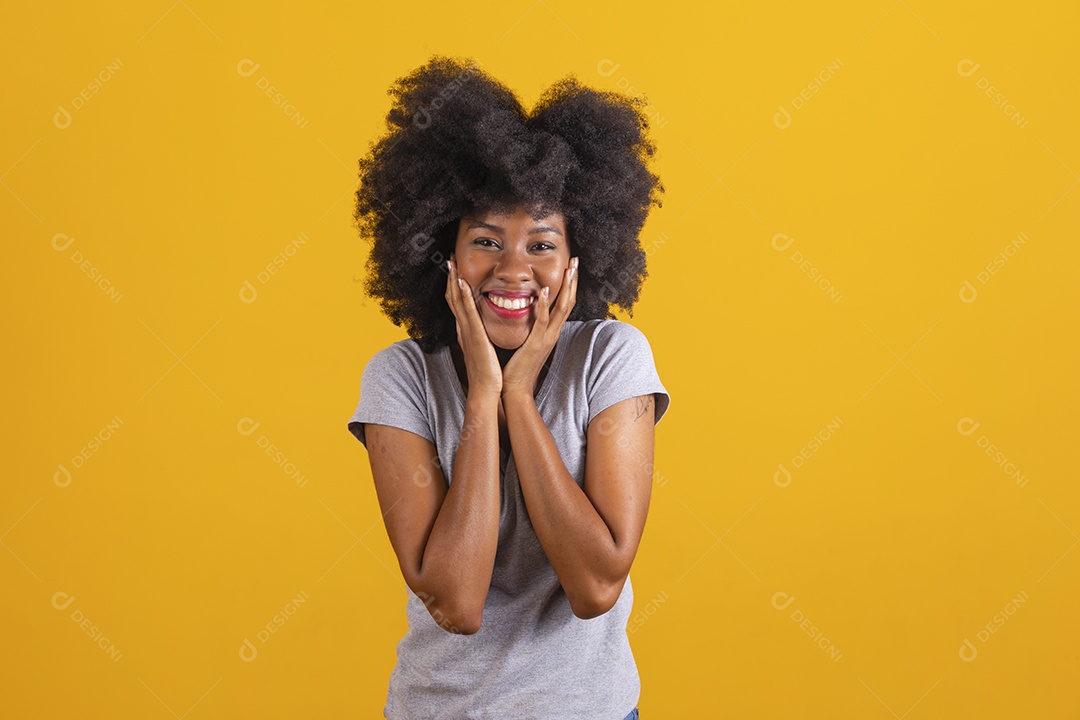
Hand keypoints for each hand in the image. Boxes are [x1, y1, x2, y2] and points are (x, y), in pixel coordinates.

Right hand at [445, 256, 502, 397]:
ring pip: (457, 300)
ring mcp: (467, 330)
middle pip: (453, 297)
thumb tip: (478, 330)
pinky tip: (463, 282)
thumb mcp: (481, 350)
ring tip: (452, 263)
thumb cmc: (487, 373)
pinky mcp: (474, 335)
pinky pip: (468, 311)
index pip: (457, 303)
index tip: (454, 270)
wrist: (485, 389)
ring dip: (454, 280)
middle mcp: (463, 328)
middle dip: (451, 277)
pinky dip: (463, 296)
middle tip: (449, 258)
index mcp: (466, 330)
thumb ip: (478, 338)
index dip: (454, 286)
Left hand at [502, 256, 578, 397]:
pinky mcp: (536, 343)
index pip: (564, 303)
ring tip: (569, 268)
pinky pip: (543, 321)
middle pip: (569, 301)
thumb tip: (526, 310)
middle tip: (576, 259)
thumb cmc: (517, 364)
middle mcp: (553, 332)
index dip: (569, 284)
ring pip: (562, 308)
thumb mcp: (527, 340)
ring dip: (566, 287)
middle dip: (573, 279)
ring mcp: (547, 337)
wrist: (515, 387)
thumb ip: (530, 325)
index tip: (570, 266)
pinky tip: (544, 290)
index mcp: (551, 331)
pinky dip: (544, 305)